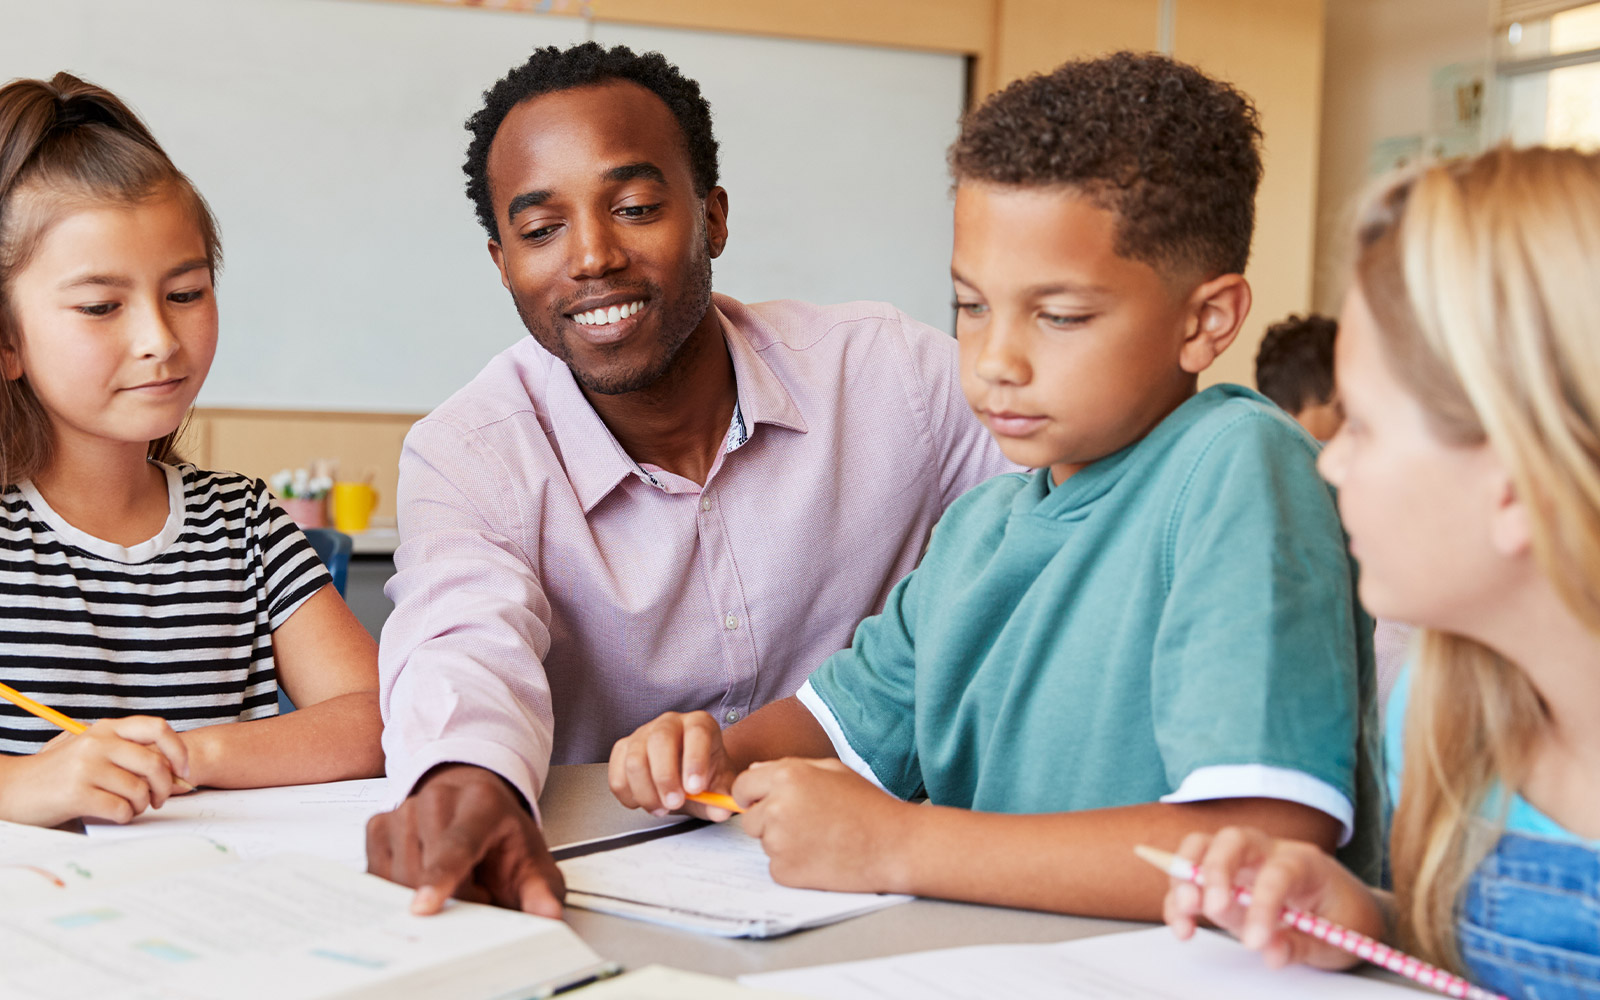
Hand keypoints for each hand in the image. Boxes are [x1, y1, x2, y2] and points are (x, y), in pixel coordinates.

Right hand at [0, 716, 188, 826]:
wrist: (11, 789)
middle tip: (157, 800)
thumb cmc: (58, 774)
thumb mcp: (92, 752)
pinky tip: (112, 815)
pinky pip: (121, 809)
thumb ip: (127, 754)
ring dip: (141, 806)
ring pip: (139, 790)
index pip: (158, 728)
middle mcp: (98, 743)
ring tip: (129, 808)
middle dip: (164, 788)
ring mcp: (87, 767)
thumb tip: (176, 773)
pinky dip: (124, 817)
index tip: (183, 771)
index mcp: (106, 729)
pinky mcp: (77, 793)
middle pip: (155, 764)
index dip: (178, 751)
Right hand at [365, 764, 563, 916]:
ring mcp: (403, 809)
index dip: (441, 877)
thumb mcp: (531, 860)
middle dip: (449, 900)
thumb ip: (541, 890)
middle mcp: (438, 799)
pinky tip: (424, 879)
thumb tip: (548, 915)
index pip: (459, 844)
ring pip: (397, 878)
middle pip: (424, 870)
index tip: (425, 906)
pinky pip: (377, 878)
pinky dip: (398, 892)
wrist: (476, 801)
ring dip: (423, 897)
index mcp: (482, 803)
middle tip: (478, 892)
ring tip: (455, 881)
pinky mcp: (378, 826)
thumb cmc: (502, 834)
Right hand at [608, 711, 738, 820]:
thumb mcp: (719, 787)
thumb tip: (721, 810)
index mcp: (699, 724)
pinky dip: (628, 795)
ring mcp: (643, 733)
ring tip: (661, 808)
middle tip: (674, 803)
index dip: (695, 760)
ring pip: (634, 759)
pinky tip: (645, 801)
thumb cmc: (704, 775)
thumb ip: (721, 799)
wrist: (686, 776)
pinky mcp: (623, 749)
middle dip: (665, 777)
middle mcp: (670, 723)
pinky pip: (616, 773)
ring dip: (646, 791)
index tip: (695, 788)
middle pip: (660, 740)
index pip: (696, 732)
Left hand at [736, 758, 911, 893]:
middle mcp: (776, 807)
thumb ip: (790, 768)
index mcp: (787, 777)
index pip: (742, 787)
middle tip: (805, 823)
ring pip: (765, 843)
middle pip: (751, 819)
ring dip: (783, 842)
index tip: (763, 803)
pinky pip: (777, 866)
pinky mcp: (785, 871)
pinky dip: (793, 865)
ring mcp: (779, 842)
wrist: (893, 845)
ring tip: (820, 838)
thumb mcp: (832, 771)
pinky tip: (821, 857)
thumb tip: (755, 773)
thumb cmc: (867, 805)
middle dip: (769, 821)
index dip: (752, 796)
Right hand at [1162, 826, 1386, 970]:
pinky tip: (1182, 925)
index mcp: (1305, 862)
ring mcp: (1243, 862)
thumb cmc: (1347, 919)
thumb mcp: (1338, 940)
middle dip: (1213, 871)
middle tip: (1210, 908)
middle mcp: (1269, 852)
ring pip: (1202, 848)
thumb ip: (1302, 945)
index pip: (1277, 872)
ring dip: (1185, 880)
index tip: (1254, 942)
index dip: (1262, 905)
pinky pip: (1192, 875)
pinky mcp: (1225, 879)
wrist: (1351, 910)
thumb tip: (1269, 953)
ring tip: (1185, 917)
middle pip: (1231, 840)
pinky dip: (1179, 898)